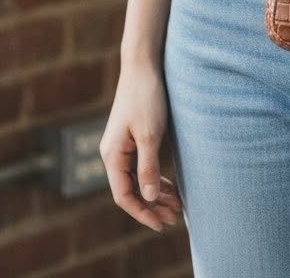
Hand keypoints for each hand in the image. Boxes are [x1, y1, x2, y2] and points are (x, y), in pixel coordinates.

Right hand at [99, 61, 183, 232]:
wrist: (143, 65)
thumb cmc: (146, 97)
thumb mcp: (150, 134)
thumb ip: (148, 167)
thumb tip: (149, 198)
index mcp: (112, 155)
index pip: (124, 195)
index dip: (142, 213)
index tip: (161, 224)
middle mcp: (113, 153)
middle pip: (130, 190)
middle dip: (152, 206)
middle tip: (175, 217)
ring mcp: (121, 145)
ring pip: (136, 179)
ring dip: (155, 193)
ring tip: (176, 206)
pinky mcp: (131, 137)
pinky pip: (140, 166)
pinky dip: (154, 177)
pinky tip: (169, 185)